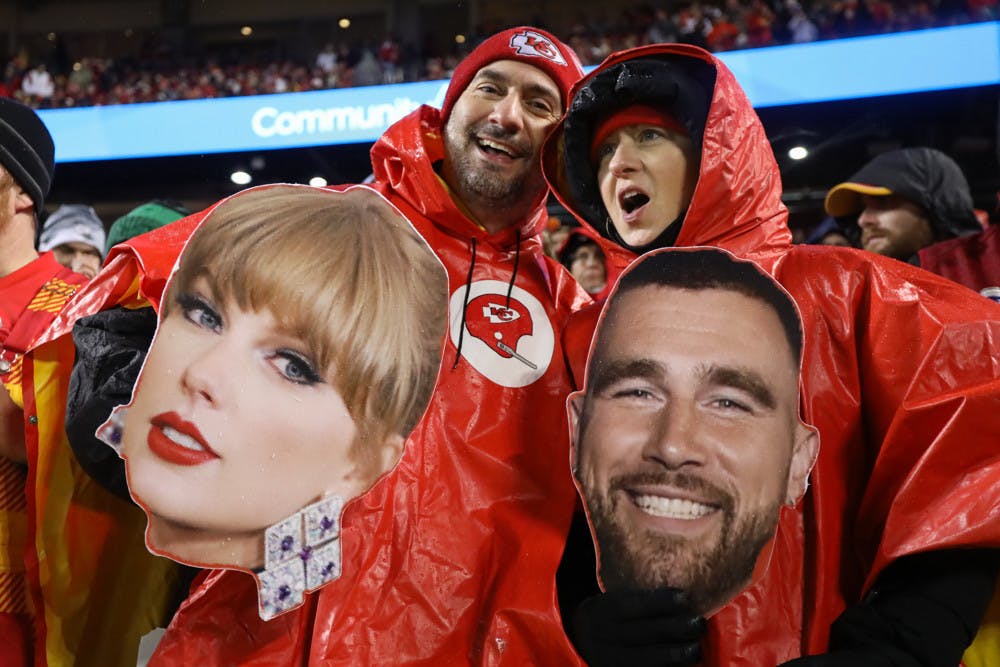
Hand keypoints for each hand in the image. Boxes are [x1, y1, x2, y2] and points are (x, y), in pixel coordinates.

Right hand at [570, 588, 705, 666]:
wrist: (580, 639)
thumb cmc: (609, 613)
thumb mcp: (611, 597)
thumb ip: (635, 592)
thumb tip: (673, 566)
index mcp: (603, 611)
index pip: (631, 605)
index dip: (659, 602)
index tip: (685, 596)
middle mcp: (604, 636)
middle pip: (643, 633)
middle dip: (675, 629)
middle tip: (699, 623)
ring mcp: (610, 659)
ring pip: (646, 659)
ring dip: (675, 655)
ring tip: (697, 648)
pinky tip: (685, 665)